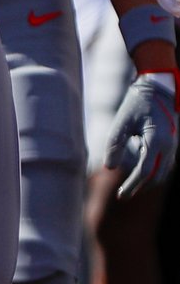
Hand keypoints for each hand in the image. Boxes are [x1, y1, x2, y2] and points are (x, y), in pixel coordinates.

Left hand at [105, 71, 176, 198]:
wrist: (158, 89)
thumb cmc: (137, 104)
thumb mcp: (121, 122)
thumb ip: (114, 145)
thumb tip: (109, 168)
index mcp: (157, 141)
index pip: (144, 171)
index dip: (132, 184)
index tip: (121, 194)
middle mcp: (169, 146)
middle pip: (156, 175)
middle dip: (140, 185)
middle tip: (124, 193)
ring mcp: (173, 145)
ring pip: (163, 171)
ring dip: (147, 179)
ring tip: (130, 184)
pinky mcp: (172, 143)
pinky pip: (165, 163)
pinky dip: (153, 170)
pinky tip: (139, 171)